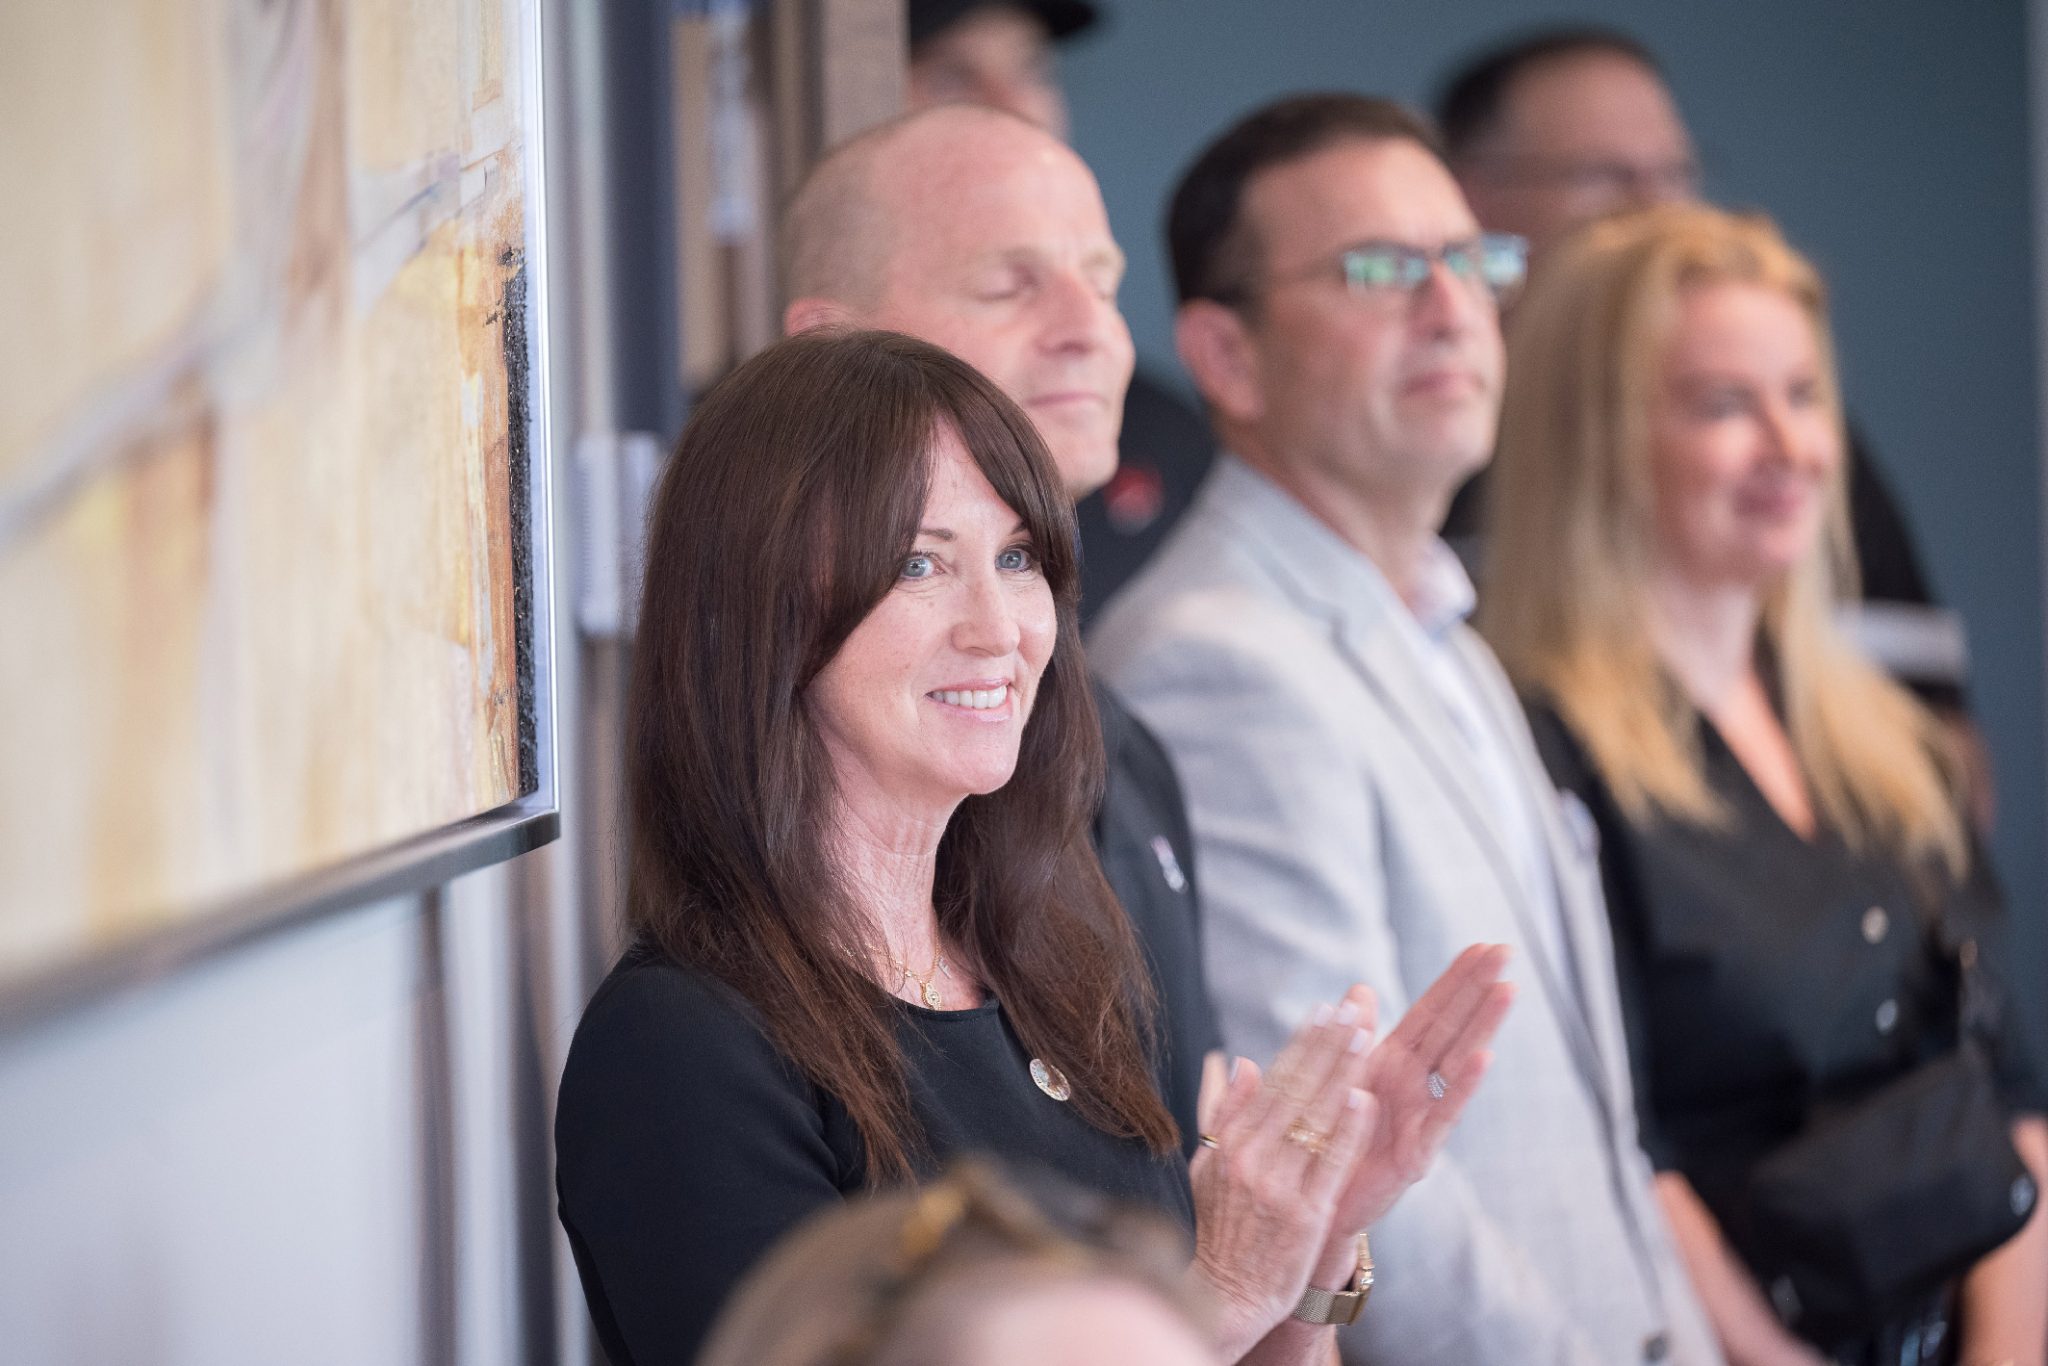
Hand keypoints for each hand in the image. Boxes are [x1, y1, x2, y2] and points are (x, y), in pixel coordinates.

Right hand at [1188, 991, 1378, 1359]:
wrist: (1225, 1297)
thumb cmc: (1220, 1229)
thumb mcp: (1210, 1167)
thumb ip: (1227, 1115)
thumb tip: (1242, 1063)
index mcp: (1229, 1143)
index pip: (1272, 1081)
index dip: (1301, 1044)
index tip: (1323, 1010)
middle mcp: (1250, 1158)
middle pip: (1295, 1090)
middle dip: (1326, 1046)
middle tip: (1352, 1010)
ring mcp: (1277, 1185)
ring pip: (1314, 1118)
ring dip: (1341, 1073)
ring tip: (1365, 1036)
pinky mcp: (1303, 1215)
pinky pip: (1329, 1164)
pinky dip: (1347, 1130)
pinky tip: (1364, 1099)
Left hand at [1330, 943, 1512, 1234]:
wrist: (1315, 1203)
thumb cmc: (1330, 1141)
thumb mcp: (1337, 1081)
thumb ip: (1352, 1037)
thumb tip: (1359, 987)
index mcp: (1391, 1063)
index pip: (1430, 1012)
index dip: (1455, 980)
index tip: (1482, 945)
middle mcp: (1413, 1085)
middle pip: (1451, 1027)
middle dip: (1477, 989)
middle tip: (1507, 951)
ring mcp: (1420, 1117)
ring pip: (1455, 1062)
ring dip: (1481, 1026)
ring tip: (1507, 990)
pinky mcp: (1418, 1152)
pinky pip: (1442, 1114)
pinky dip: (1462, 1085)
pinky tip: (1484, 1056)